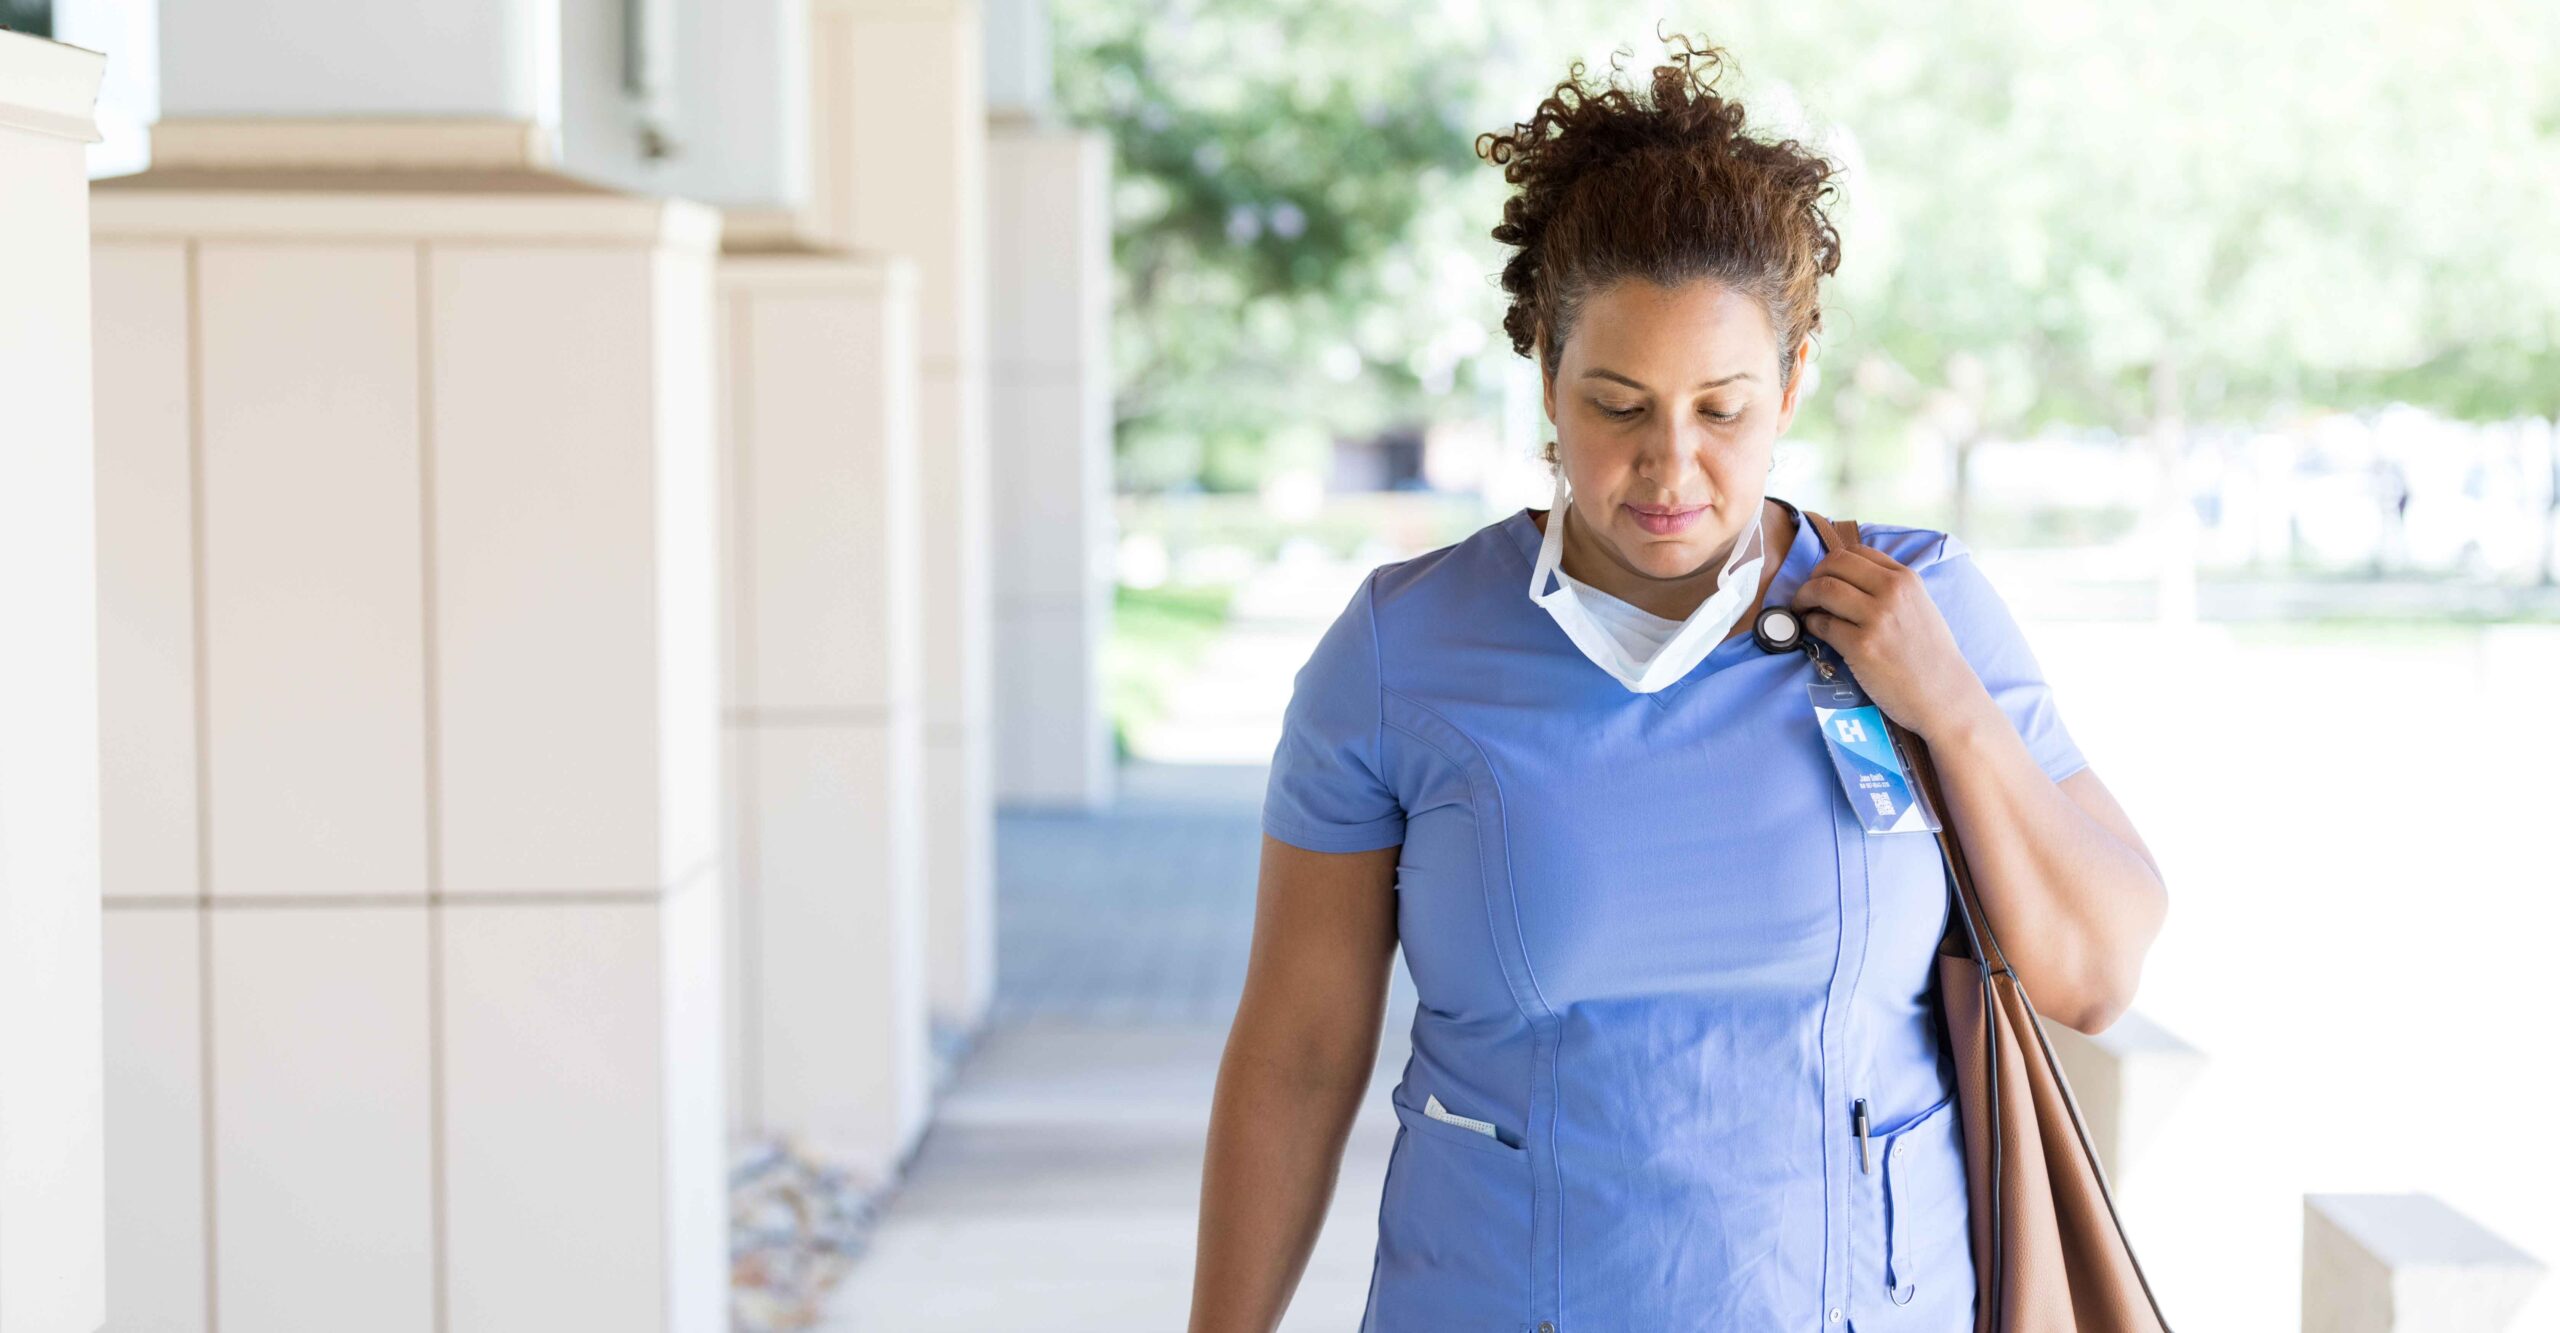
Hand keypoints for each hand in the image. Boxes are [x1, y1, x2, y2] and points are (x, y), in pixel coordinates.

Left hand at [1791, 515, 1994, 742]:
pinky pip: (1822, 624)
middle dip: (1812, 577)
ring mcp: (1877, 618)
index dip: (1831, 564)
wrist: (1943, 695)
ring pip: (1822, 589)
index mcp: (1906, 578)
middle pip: (1833, 564)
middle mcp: (1892, 591)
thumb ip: (1890, 589)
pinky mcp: (1862, 646)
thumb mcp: (1919, 607)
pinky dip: (1810, 624)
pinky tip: (1814, 631)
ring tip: (1803, 611)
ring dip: (1803, 598)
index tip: (1823, 579)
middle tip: (1806, 595)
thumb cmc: (1929, 655)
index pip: (1855, 552)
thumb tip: (1847, 581)